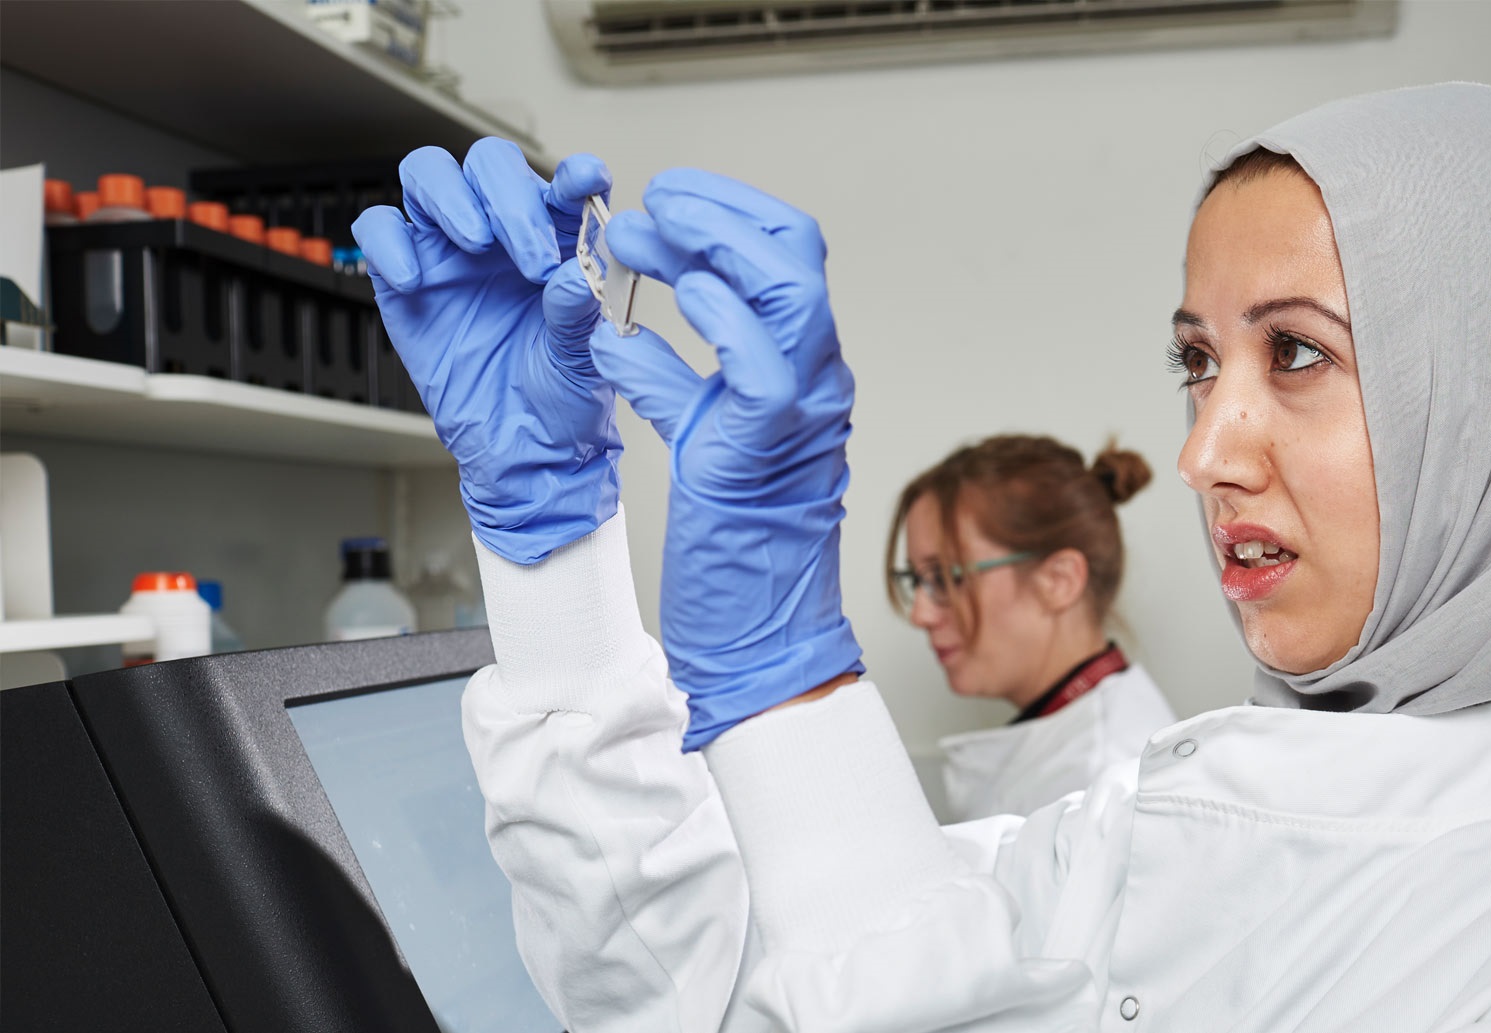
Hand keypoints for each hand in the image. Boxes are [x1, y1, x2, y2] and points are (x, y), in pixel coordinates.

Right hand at [353, 138, 622, 564]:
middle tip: (529, 255)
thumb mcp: (583, 359)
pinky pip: (379, 229)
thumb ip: (578, 314)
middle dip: (509, 196)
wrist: (521, 449)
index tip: (588, 182)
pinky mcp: (403, 276)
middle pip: (488, 165)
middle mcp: (503, 231)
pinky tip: (415, 280)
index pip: (564, 184)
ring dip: (451, 198)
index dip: (575, 175)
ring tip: (475, 245)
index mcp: (559, 239)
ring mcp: (449, 248)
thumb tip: (577, 274)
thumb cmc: (562, 396)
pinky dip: (390, 242)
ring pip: (429, 175)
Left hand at [588, 169, 863, 749]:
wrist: (763, 634)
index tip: (666, 199)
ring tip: (638, 240)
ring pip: (788, 291)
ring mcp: (803, 412)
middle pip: (796, 252)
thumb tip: (619, 331)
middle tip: (648, 205)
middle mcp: (818, 379)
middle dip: (715, 211)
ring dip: (706, 248)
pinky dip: (705, 326)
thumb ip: (670, 378)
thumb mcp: (698, 437)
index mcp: (805, 370)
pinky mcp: (768, 450)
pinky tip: (648, 318)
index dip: (728, 210)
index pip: (791, 254)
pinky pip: (754, 366)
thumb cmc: (736, 547)